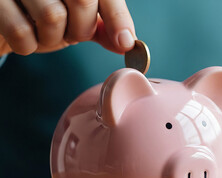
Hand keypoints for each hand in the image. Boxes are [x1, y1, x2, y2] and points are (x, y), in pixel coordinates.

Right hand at [0, 0, 135, 55]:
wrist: (2, 19)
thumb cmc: (39, 15)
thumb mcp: (75, 18)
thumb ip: (102, 27)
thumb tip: (127, 43)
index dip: (118, 17)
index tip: (125, 43)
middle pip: (82, 0)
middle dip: (82, 28)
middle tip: (71, 34)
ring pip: (52, 16)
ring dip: (53, 38)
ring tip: (44, 34)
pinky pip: (22, 31)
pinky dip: (29, 46)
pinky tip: (25, 39)